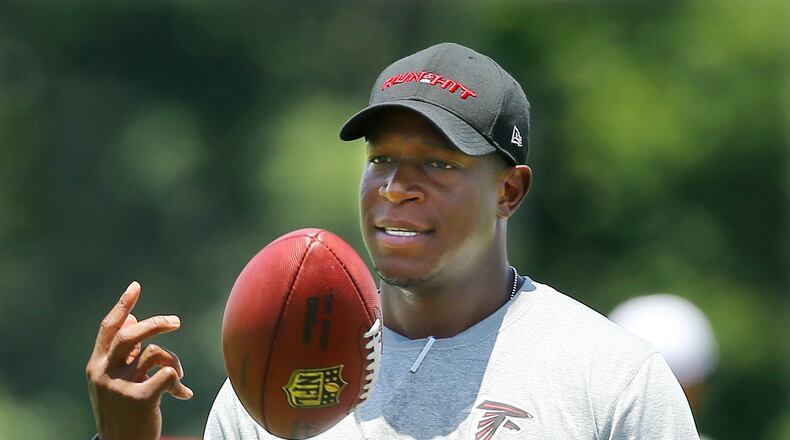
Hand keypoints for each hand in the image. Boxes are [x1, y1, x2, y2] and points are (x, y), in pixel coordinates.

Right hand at [86, 281, 192, 439]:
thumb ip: (122, 352)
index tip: (136, 286)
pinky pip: (168, 374)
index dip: (123, 305)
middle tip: (176, 322)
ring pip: (155, 353)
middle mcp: (104, 373)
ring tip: (179, 376)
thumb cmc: (121, 411)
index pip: (109, 328)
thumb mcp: (114, 380)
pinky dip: (180, 383)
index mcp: (96, 366)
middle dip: (157, 323)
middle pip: (132, 334)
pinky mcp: (139, 398)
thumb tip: (133, 315)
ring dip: (173, 361)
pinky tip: (183, 395)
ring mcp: (120, 386)